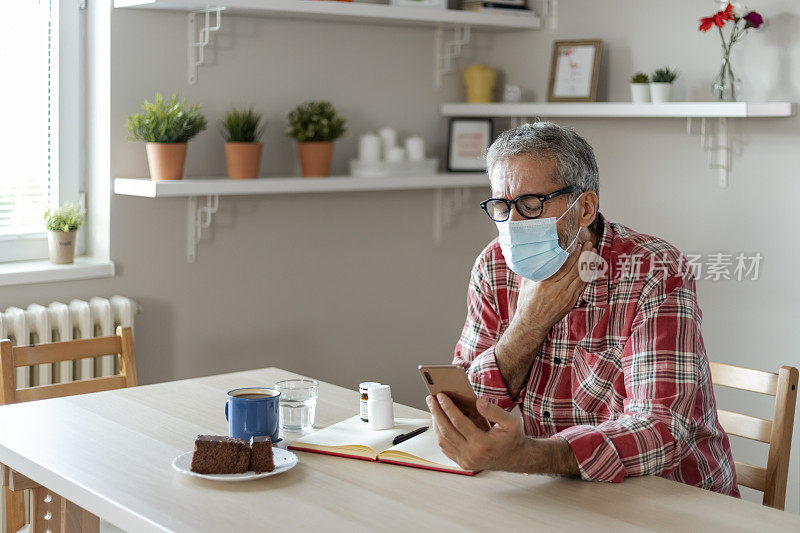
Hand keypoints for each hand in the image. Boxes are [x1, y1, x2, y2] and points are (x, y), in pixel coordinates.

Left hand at [427, 393, 525, 471]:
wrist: (516, 459)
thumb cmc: (512, 439)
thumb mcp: (511, 422)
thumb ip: (494, 411)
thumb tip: (477, 402)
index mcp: (483, 444)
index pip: (459, 422)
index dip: (448, 407)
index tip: (441, 396)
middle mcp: (472, 454)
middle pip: (447, 430)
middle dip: (436, 412)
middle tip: (431, 399)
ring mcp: (466, 460)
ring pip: (443, 440)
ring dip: (436, 423)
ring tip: (434, 409)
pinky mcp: (463, 463)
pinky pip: (446, 448)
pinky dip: (440, 434)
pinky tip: (439, 423)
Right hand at [493, 240, 595, 398]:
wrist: (532, 323)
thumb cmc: (527, 302)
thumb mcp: (527, 282)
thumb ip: (534, 269)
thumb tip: (536, 253)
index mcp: (546, 283)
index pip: (564, 264)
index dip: (573, 253)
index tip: (578, 243)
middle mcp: (558, 289)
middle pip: (576, 269)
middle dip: (584, 255)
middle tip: (590, 243)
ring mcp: (567, 296)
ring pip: (582, 277)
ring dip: (589, 264)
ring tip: (593, 252)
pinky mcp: (571, 302)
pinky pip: (582, 286)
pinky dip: (588, 275)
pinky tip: (591, 268)